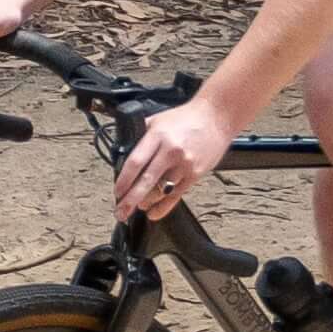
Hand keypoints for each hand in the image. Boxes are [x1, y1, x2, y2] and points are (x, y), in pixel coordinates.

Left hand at [113, 92, 233, 225]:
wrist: (215, 118)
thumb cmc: (186, 119)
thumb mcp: (158, 120)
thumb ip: (142, 136)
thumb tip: (124, 152)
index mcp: (158, 136)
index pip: (136, 162)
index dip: (124, 180)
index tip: (117, 191)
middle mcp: (171, 151)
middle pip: (146, 181)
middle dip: (131, 199)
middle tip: (120, 211)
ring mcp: (184, 164)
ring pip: (161, 191)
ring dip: (146, 202)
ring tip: (137, 207)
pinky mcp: (195, 174)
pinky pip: (176, 196)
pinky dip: (163, 207)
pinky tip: (154, 212)